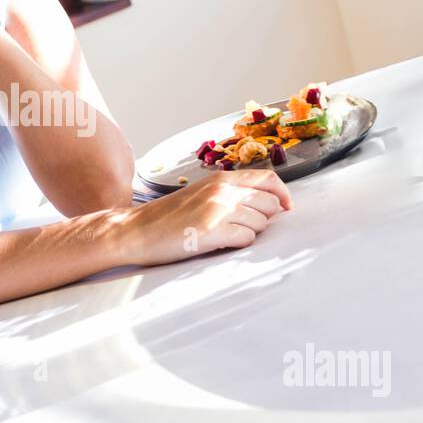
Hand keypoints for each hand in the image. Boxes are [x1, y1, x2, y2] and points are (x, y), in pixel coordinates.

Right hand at [121, 169, 292, 266]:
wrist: (135, 231)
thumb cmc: (165, 217)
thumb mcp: (199, 193)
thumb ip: (228, 193)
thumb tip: (262, 203)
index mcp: (220, 179)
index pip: (268, 179)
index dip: (283, 194)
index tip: (286, 207)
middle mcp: (222, 191)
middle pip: (270, 203)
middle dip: (265, 218)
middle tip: (245, 227)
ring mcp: (218, 210)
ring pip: (261, 223)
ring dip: (250, 233)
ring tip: (227, 235)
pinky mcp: (212, 232)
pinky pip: (246, 239)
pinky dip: (239, 244)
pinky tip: (221, 243)